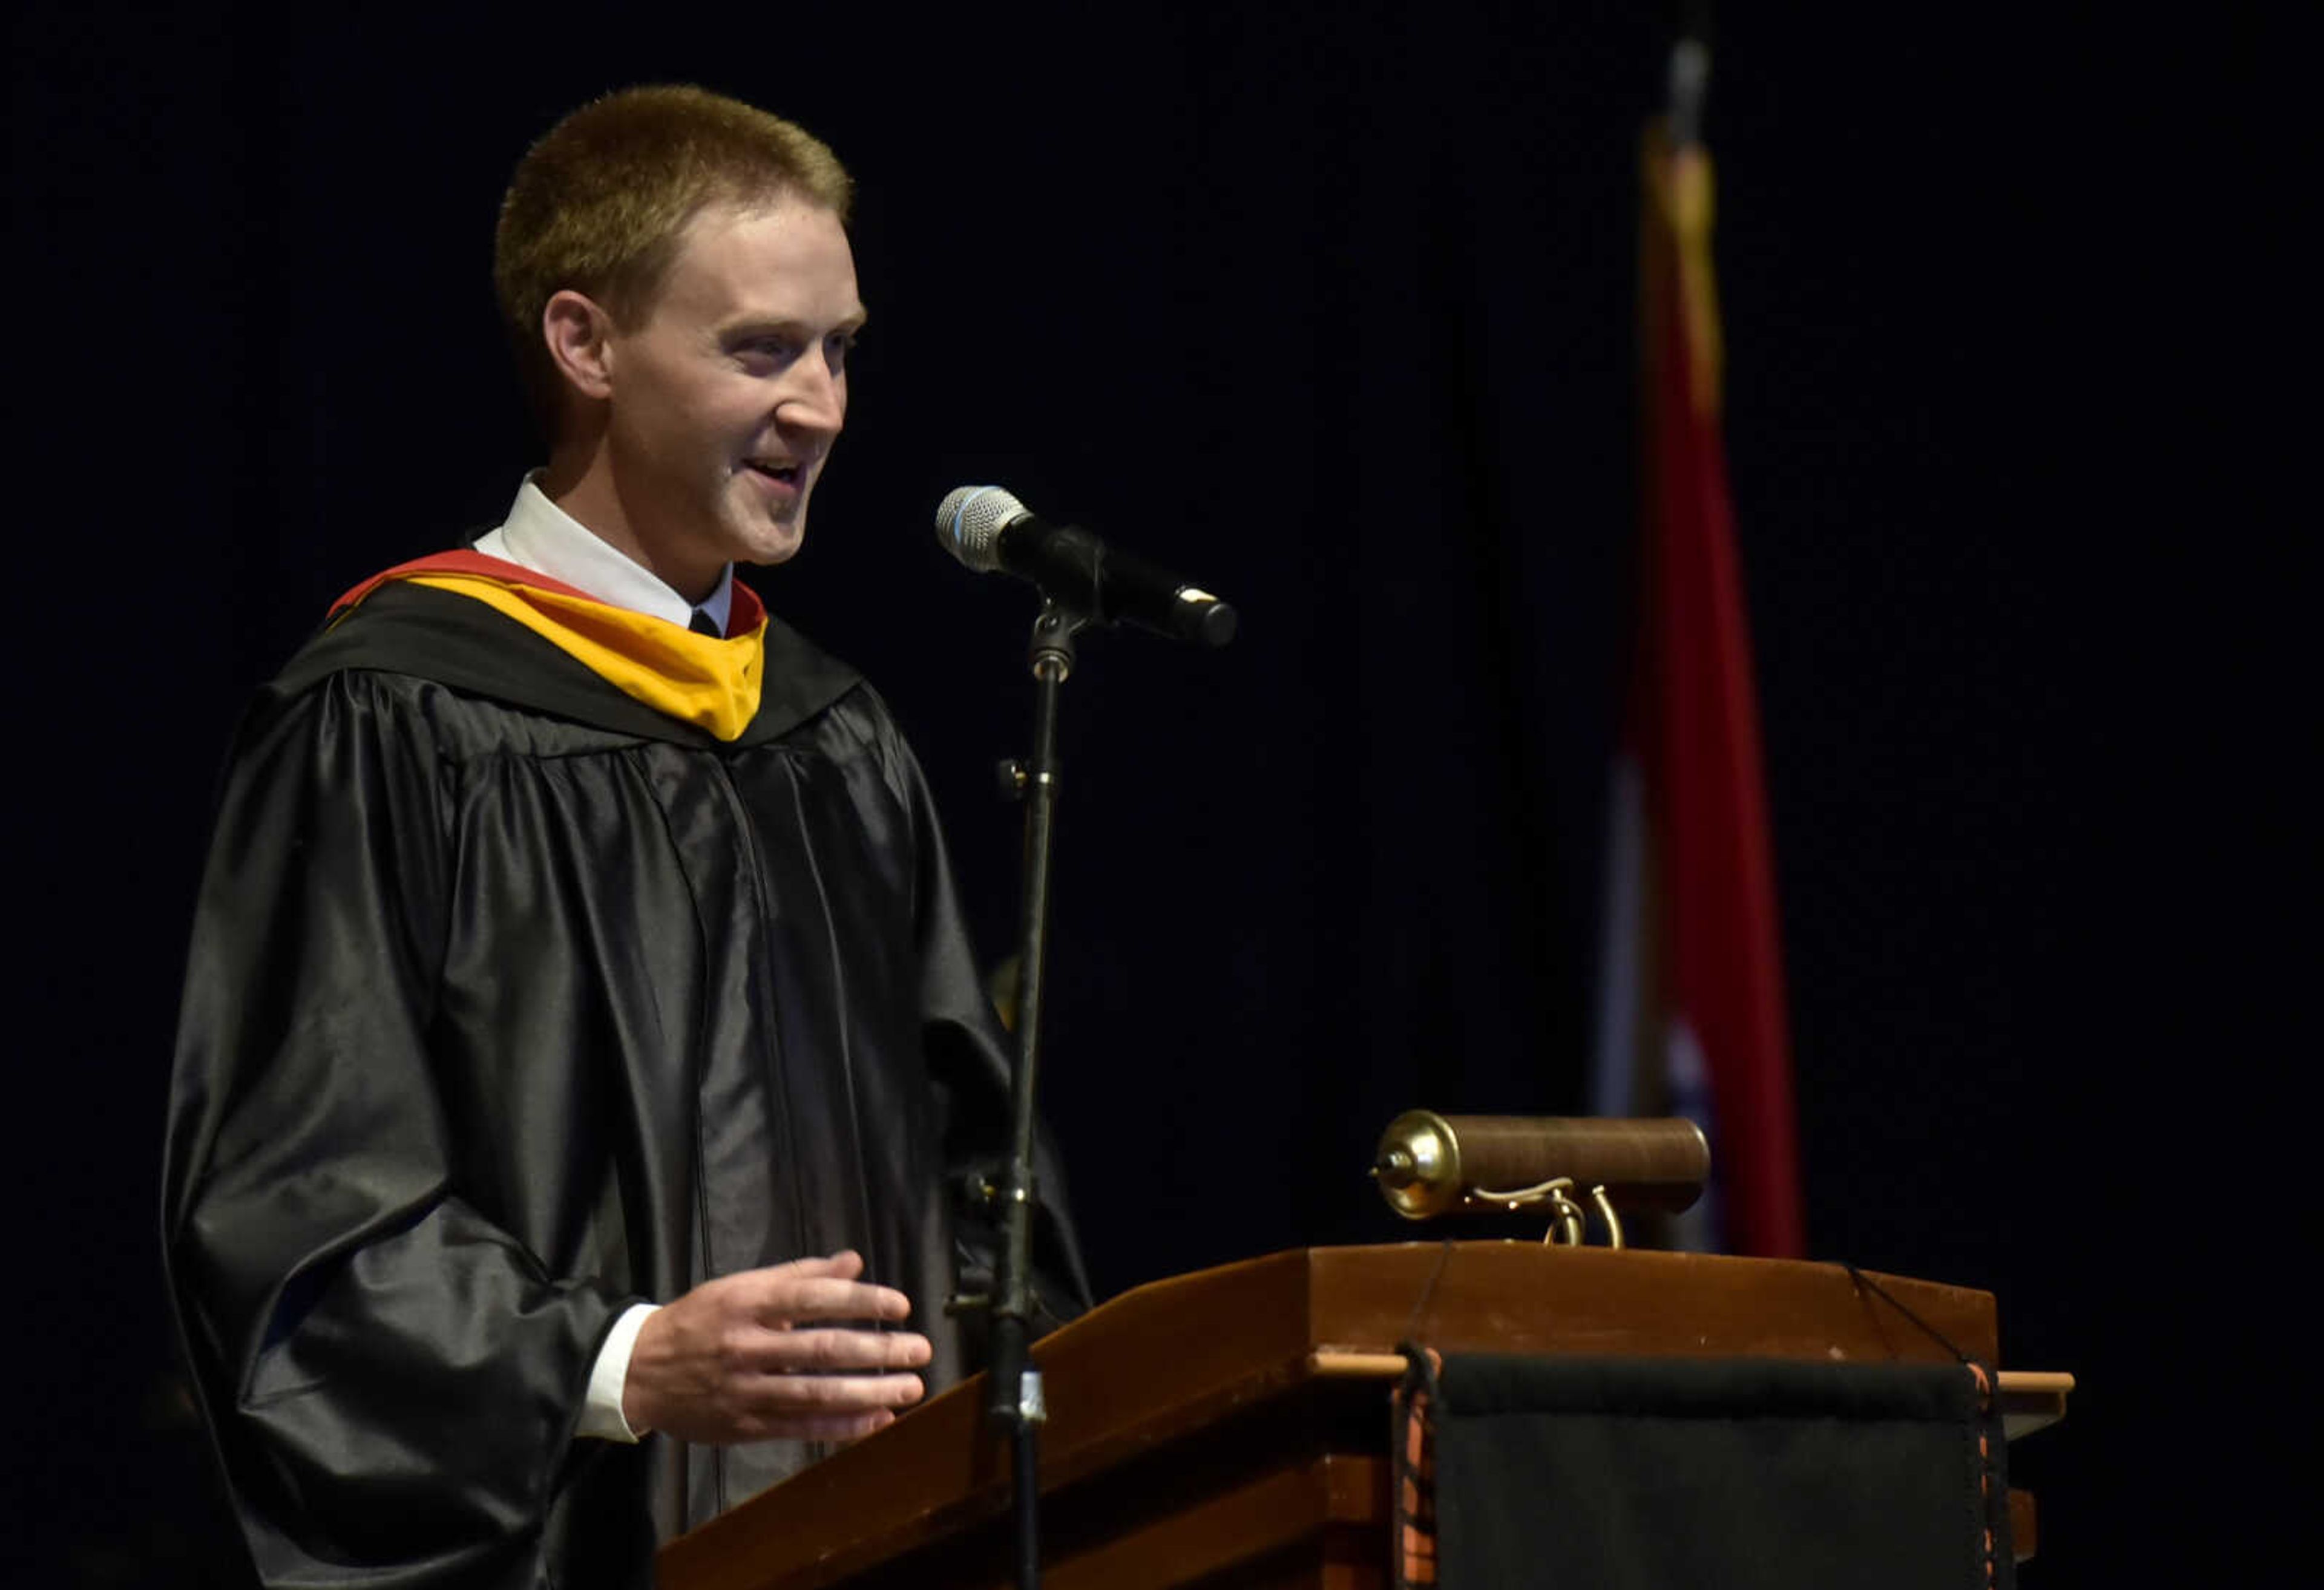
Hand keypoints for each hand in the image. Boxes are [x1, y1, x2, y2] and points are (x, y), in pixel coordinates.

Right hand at [621, 1250, 932, 1444]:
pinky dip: (842, 1427)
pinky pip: (800, 1428)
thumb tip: (853, 1262)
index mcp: (747, 1303)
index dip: (860, 1302)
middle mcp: (747, 1346)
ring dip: (869, 1393)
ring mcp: (745, 1390)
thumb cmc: (700, 1321)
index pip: (813, 1298)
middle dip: (877, 1350)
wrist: (639, 1371)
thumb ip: (799, 1275)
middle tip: (920, 1350)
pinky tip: (877, 1422)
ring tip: (910, 1388)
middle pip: (821, 1349)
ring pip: (815, 1393)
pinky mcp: (744, 1426)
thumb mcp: (742, 1287)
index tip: (901, 1306)